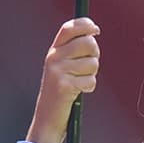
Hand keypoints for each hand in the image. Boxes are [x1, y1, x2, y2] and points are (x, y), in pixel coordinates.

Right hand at [27, 17, 100, 142]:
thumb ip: (73, 50)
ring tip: (81, 81)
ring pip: (92, 63)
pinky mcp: (64, 86)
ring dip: (92, 74)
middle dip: (95, 54)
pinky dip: (89, 87)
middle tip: (89, 65)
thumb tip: (93, 32)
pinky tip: (80, 91)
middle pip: (87, 43)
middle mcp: (54, 57)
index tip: (96, 30)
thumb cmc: (60, 91)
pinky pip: (90, 80)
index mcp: (54, 50)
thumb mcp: (62, 66)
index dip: (85, 24)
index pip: (70, 27)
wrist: (47, 118)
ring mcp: (57, 71)